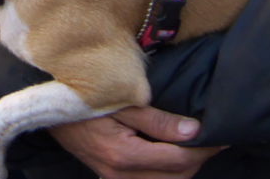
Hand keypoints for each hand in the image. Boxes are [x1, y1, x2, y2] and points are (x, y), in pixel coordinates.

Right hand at [49, 106, 221, 178]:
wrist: (47, 108)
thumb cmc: (83, 98)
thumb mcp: (121, 102)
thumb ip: (158, 120)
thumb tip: (194, 131)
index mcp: (124, 154)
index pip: (179, 159)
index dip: (205, 148)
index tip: (222, 134)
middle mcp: (120, 174)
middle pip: (177, 177)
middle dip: (198, 159)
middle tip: (212, 137)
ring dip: (185, 168)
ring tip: (195, 145)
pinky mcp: (112, 178)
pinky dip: (168, 173)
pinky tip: (172, 154)